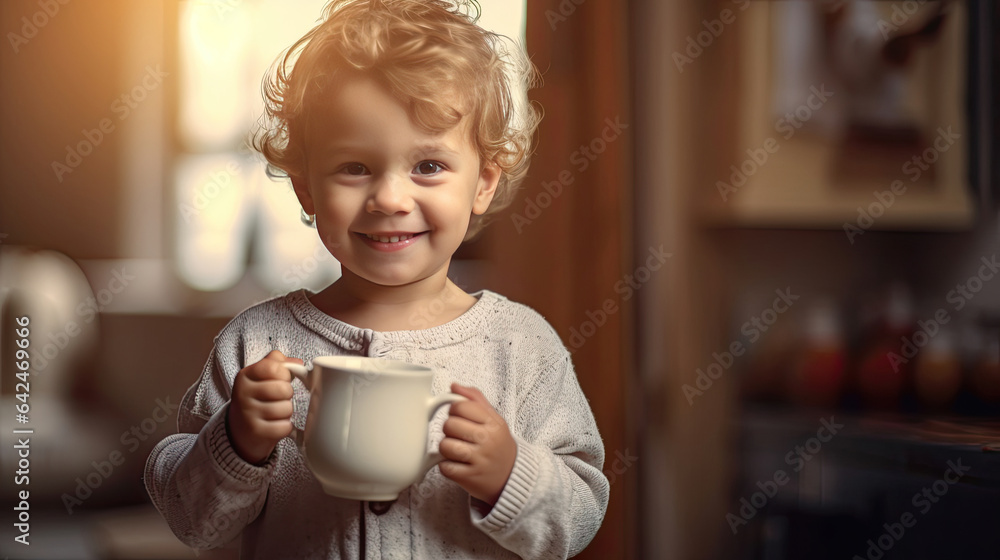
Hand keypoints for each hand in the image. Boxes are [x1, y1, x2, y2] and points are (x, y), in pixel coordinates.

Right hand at [227, 350, 300, 463]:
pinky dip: (285, 426)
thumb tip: (298, 363)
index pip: (273, 367)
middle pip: (283, 388)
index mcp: (245, 376)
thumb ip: (278, 362)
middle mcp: (243, 394)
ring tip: (276, 411)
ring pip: (286, 408)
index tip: (281, 379)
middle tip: (279, 398)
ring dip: (287, 411)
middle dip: (288, 394)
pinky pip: (284, 427)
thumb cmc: (257, 397)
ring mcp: (248, 414)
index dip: (285, 374)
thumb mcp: (261, 375)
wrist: (240, 428)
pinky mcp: (256, 432)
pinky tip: (275, 424)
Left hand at [439, 383, 516, 505]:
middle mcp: (487, 440)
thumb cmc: (498, 444)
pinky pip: (445, 467)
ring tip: (458, 450)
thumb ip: (475, 399)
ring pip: (444, 446)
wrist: (512, 477)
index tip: (460, 417)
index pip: (460, 406)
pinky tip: (458, 464)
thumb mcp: (494, 419)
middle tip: (459, 435)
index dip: (454, 410)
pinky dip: (447, 466)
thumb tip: (454, 386)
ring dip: (446, 449)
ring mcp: (479, 460)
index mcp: (493, 423)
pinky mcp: (470, 478)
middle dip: (449, 430)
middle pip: (449, 425)